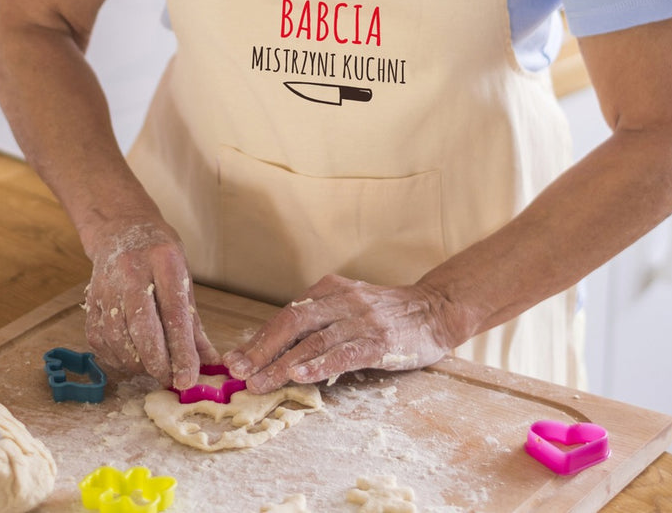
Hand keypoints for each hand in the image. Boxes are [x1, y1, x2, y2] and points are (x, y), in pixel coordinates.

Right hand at [84, 220, 218, 388]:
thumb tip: (209, 361)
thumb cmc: (159, 254)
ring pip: (117, 337)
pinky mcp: (90, 299)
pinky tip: (130, 360)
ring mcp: (106, 284)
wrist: (121, 227)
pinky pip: (98, 338)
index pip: (174, 313)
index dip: (182, 350)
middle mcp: (131, 271)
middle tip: (169, 379)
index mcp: (163, 261)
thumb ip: (193, 322)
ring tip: (152, 369)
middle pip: (141, 327)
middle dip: (156, 362)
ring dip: (136, 363)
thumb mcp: (183, 276)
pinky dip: (115, 357)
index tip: (188, 378)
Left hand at [222, 273, 456, 393]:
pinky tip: (299, 375)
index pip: (286, 315)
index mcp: (329, 289)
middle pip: (292, 324)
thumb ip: (321, 321)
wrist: (435, 308)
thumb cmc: (388, 312)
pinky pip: (343, 353)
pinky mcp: (379, 341)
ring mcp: (360, 320)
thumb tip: (280, 349)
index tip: (237, 359)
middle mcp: (341, 300)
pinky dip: (318, 364)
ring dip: (282, 363)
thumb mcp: (350, 306)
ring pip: (313, 341)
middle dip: (261, 350)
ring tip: (259, 382)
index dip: (259, 338)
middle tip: (238, 371)